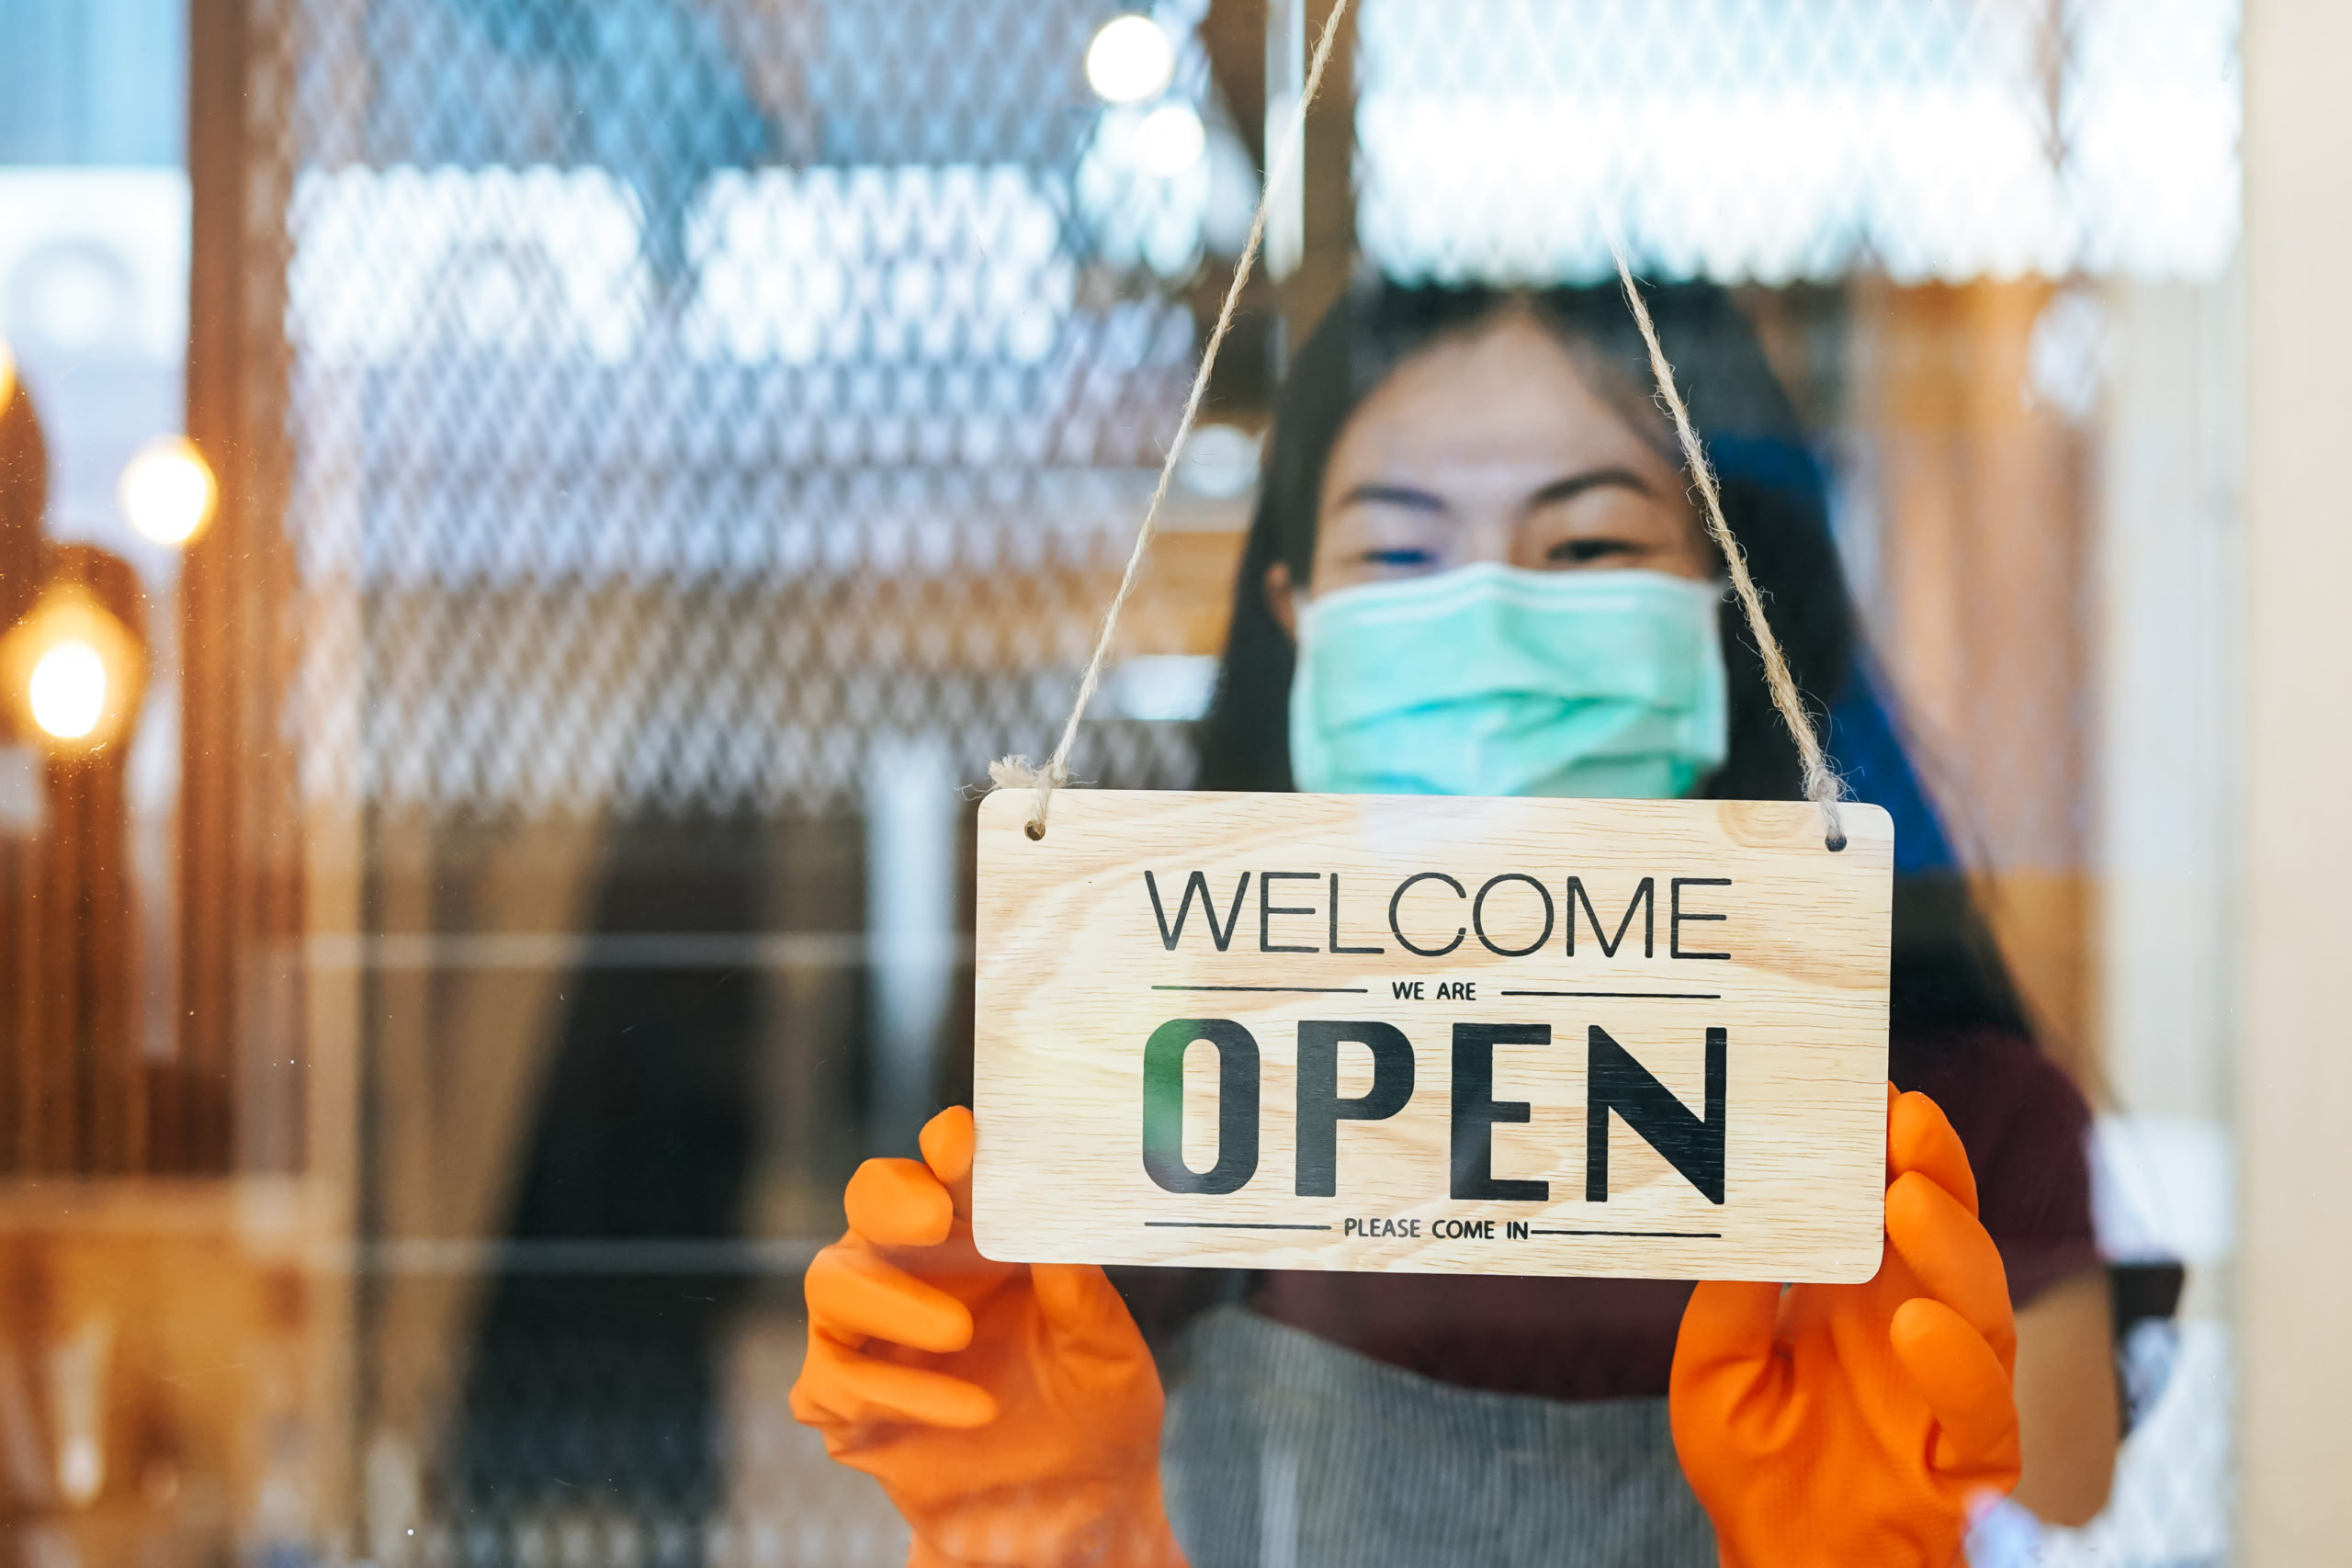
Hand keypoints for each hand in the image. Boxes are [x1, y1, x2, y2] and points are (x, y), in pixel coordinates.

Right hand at [790, 1107, 1187, 1567]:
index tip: (962, 1138)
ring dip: (890, 1301)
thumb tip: (1054, 1209)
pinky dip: (899, 1392)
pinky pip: (836, 1379)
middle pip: (869, 1200)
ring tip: (960, 1333)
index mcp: (979, 1231)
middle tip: (934, 1218)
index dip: (947, 1146)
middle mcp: (915, 1267)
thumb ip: (1076, 1282)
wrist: (1074, 1509)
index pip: (948, 1166)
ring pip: (831, 1280)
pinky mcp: (847, 1402)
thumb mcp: (1107, 1346)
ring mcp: (872, 1332)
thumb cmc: (1096, 1407)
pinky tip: (971, 1410)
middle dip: (891, 1200)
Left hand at [1670, 1087, 2020, 1567]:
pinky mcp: (1972, 1457)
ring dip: (1950, 1244)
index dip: (1884, 1147)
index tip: (1864, 1087)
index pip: (1882, 1201)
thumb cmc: (1752, 1466)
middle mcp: (1912, 1322)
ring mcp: (1950, 1386)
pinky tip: (1914, 1325)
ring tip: (1905, 1198)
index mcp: (1854, 1292)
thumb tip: (1746, 1210)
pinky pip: (1983, 1405)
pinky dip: (1955, 1362)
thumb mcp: (1713, 1368)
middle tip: (1902, 1115)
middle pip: (1946, 1230)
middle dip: (1931, 1167)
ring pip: (1981, 1299)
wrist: (1785, 1566)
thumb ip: (1734, 1292)